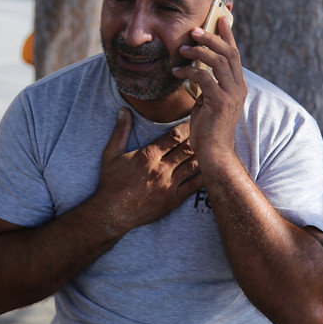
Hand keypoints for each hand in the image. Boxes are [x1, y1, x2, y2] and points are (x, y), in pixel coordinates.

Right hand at [95, 109, 202, 232]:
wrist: (112, 213)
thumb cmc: (111, 182)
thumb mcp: (111, 154)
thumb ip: (120, 131)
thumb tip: (123, 110)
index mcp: (148, 155)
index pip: (174, 135)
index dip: (187, 126)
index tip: (194, 119)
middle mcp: (161, 169)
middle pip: (187, 148)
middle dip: (199, 137)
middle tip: (208, 130)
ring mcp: (169, 185)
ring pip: (193, 165)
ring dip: (203, 155)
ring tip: (212, 146)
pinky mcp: (173, 200)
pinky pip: (194, 186)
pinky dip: (204, 176)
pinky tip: (212, 168)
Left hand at [173, 16, 246, 158]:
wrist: (215, 153)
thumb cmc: (208, 127)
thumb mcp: (210, 99)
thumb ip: (209, 82)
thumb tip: (196, 65)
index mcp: (238, 85)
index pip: (235, 53)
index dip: (228, 34)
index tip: (221, 16)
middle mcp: (239, 87)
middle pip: (229, 52)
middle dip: (212, 37)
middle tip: (195, 30)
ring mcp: (232, 95)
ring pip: (219, 62)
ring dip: (200, 51)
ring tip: (184, 49)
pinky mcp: (221, 103)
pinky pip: (205, 78)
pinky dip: (189, 71)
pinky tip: (177, 71)